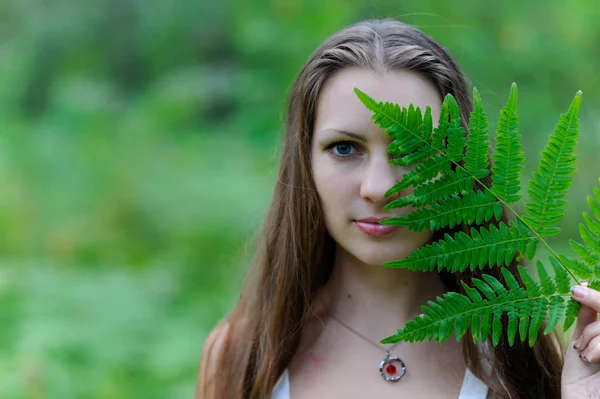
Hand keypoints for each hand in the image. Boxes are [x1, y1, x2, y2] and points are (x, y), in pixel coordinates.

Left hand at [561, 282, 599, 398]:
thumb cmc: (581, 378)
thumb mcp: (583, 342)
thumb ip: (588, 319)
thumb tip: (583, 287)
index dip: (598, 297)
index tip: (578, 287)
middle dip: (595, 311)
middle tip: (577, 307)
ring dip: (592, 335)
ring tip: (585, 353)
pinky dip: (597, 346)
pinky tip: (589, 359)